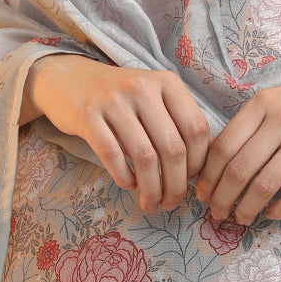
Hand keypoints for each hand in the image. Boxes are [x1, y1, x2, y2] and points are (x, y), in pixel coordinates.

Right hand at [23, 55, 211, 213]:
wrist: (69, 79)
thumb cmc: (120, 95)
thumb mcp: (154, 96)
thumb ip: (180, 119)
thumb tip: (211, 156)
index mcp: (166, 82)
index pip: (196, 128)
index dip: (198, 162)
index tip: (191, 180)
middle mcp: (142, 87)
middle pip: (172, 147)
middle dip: (176, 185)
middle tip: (171, 202)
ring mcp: (114, 100)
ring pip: (145, 157)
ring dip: (152, 189)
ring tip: (151, 202)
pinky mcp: (88, 115)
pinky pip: (113, 156)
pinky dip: (125, 178)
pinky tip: (129, 184)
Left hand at [194, 52, 280, 225]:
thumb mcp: (279, 98)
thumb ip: (253, 123)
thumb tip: (220, 161)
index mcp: (262, 103)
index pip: (224, 146)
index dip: (209, 177)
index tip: (204, 194)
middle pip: (240, 169)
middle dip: (222, 198)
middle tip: (217, 214)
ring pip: (266, 184)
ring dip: (247, 208)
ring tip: (242, 218)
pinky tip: (273, 215)